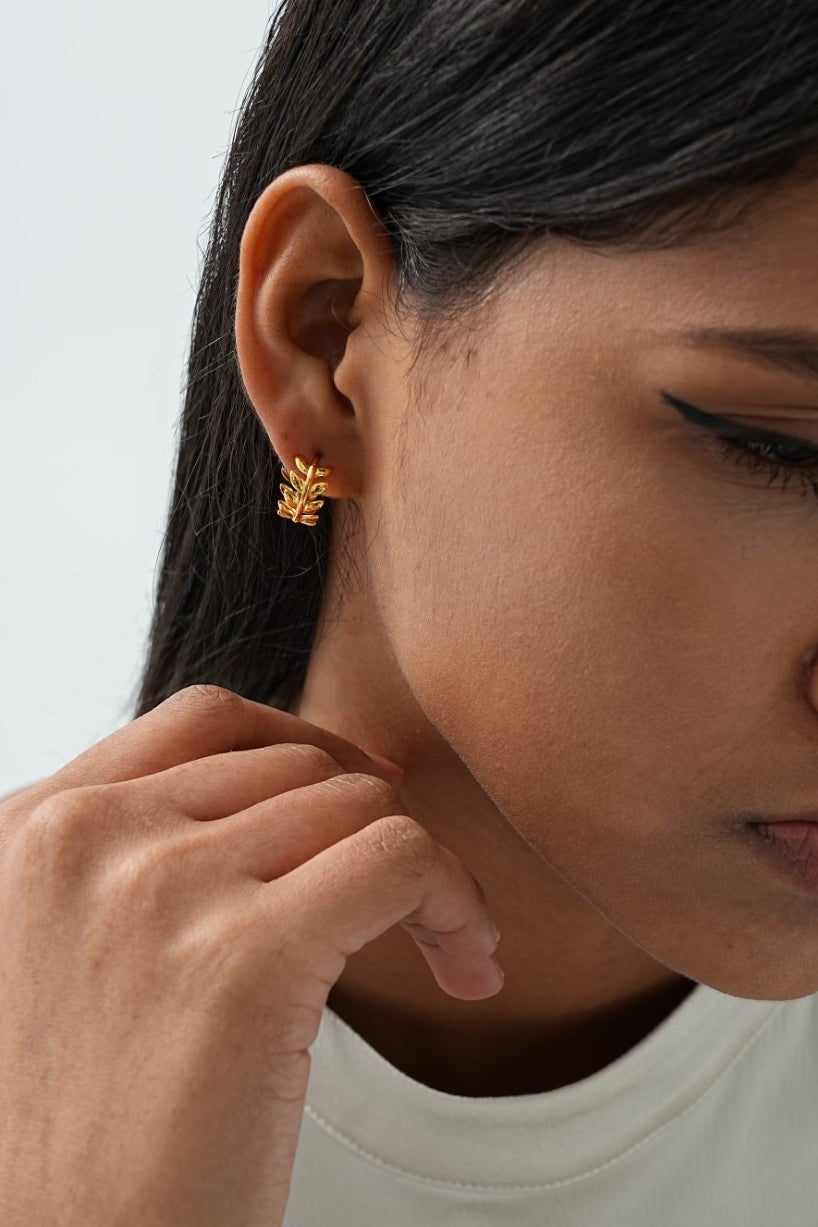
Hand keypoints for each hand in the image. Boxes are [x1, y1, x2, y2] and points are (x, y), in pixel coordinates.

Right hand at [0, 685, 502, 1226]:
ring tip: (446, 943)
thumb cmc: (84, 1131)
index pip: (208, 718)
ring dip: (427, 871)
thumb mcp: (67, 948)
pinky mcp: (244, 961)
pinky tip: (466, 957)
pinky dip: (456, 896)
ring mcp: (159, 892)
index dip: (308, 742)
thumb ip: (143, 852)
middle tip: (413, 906)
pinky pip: (399, 858)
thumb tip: (306, 776)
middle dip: (373, 826)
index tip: (370, 793)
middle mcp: (85, 840)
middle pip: (298, 767)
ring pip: (359, 806)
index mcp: (32, 827)